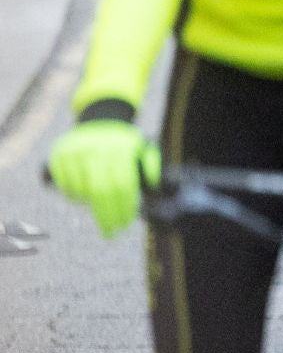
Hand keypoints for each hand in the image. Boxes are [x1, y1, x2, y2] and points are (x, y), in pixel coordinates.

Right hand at [48, 119, 158, 236]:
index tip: (124, 224)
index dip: (123, 207)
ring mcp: (76, 150)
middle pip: (100, 191)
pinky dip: (73, 195)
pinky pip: (64, 184)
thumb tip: (155, 185)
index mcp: (121, 148)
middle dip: (106, 215)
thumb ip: (153, 166)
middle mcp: (97, 148)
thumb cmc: (126, 144)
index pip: (122, 185)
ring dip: (89, 205)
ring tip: (98, 206)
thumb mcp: (144, 149)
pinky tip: (82, 196)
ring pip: (80, 190)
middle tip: (110, 232)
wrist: (101, 120)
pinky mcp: (58, 154)